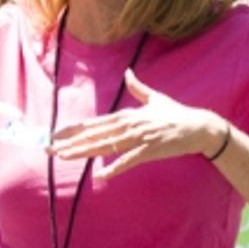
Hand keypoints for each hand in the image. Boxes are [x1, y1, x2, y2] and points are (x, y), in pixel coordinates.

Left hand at [48, 69, 228, 179]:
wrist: (199, 126)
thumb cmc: (176, 114)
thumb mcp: (155, 99)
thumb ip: (138, 88)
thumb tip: (128, 72)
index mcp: (126, 115)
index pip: (93, 123)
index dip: (73, 129)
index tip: (54, 134)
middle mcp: (129, 125)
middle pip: (94, 135)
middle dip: (70, 142)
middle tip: (49, 148)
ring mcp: (139, 138)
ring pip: (105, 146)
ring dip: (83, 152)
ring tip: (63, 157)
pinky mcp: (150, 150)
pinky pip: (129, 160)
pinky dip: (115, 168)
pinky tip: (100, 176)